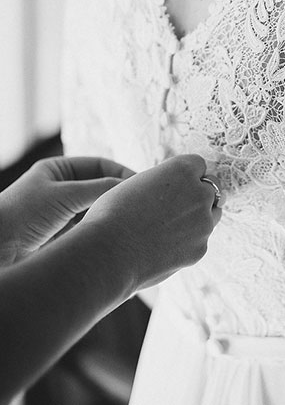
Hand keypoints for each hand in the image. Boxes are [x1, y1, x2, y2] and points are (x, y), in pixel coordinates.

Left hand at [0, 156, 133, 266]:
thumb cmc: (23, 214)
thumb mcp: (65, 194)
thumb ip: (100, 188)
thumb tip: (131, 187)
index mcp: (58, 170)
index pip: (100, 166)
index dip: (121, 173)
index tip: (141, 186)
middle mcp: (60, 190)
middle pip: (99, 189)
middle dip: (118, 196)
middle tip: (141, 206)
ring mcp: (60, 215)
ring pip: (94, 212)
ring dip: (109, 216)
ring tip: (130, 224)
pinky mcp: (60, 239)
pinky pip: (87, 232)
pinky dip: (100, 234)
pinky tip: (113, 239)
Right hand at [81, 154, 221, 292]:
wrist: (108, 253)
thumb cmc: (113, 215)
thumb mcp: (137, 183)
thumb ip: (163, 183)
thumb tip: (174, 189)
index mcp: (183, 170)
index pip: (199, 165)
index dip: (187, 175)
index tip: (175, 185)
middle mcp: (199, 192)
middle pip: (211, 188)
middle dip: (198, 195)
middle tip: (175, 207)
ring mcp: (203, 223)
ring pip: (212, 215)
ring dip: (198, 218)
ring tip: (169, 228)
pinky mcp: (200, 249)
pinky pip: (200, 241)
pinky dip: (188, 243)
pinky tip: (164, 248)